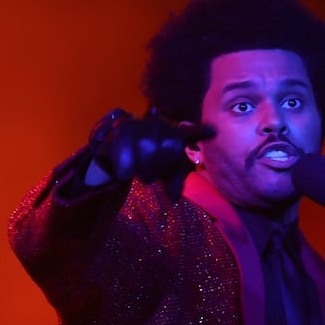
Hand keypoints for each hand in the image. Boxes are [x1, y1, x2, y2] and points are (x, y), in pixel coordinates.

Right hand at [89, 108, 214, 182]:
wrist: (111, 146)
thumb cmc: (143, 158)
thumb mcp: (161, 170)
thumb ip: (173, 181)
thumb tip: (174, 199)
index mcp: (172, 135)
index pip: (190, 134)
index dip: (200, 132)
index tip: (213, 132)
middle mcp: (159, 125)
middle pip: (170, 148)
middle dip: (162, 167)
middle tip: (153, 175)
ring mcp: (141, 125)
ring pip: (149, 151)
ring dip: (144, 169)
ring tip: (139, 171)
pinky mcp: (122, 130)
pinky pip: (129, 156)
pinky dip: (126, 168)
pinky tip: (125, 171)